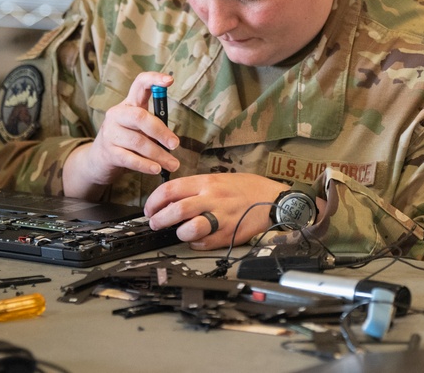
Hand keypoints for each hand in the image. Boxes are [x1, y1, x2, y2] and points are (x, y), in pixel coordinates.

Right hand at [62, 71, 178, 199]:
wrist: (99, 160)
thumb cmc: (127, 140)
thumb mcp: (139, 128)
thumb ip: (154, 127)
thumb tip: (173, 141)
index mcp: (128, 104)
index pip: (139, 84)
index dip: (153, 79)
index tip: (169, 80)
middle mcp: (116, 115)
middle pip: (140, 117)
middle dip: (161, 131)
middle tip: (175, 144)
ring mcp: (110, 133)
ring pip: (138, 142)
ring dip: (159, 155)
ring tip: (173, 164)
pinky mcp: (109, 153)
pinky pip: (130, 159)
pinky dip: (145, 165)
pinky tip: (156, 169)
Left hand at [143, 174, 286, 249]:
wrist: (273, 200)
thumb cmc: (247, 188)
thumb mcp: (220, 178)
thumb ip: (196, 188)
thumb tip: (172, 199)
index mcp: (208, 182)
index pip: (171, 189)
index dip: (154, 201)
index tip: (150, 209)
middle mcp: (213, 199)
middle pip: (176, 210)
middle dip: (159, 219)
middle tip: (155, 223)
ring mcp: (221, 218)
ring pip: (189, 229)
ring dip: (177, 233)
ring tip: (177, 232)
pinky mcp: (228, 235)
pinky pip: (204, 243)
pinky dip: (195, 243)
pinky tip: (196, 239)